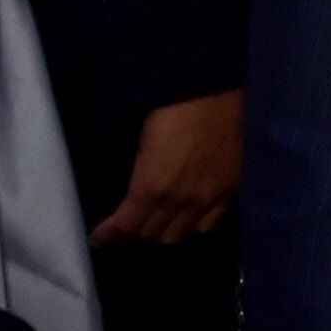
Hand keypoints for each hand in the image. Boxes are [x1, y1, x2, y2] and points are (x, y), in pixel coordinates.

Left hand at [89, 89, 243, 246]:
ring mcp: (208, 198)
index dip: (109, 235)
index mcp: (151, 187)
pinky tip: (188, 214)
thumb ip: (139, 179)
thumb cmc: (169, 110)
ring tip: (158, 221)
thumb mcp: (141, 146)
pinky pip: (209, 224)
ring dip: (163, 231)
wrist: (214, 92)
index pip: (125, 227)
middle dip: (135, 233)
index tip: (100, 237)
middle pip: (151, 235)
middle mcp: (179, 201)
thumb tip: (132, 195)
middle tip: (129, 224)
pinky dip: (193, 224)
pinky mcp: (230, 191)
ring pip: (179, 235)